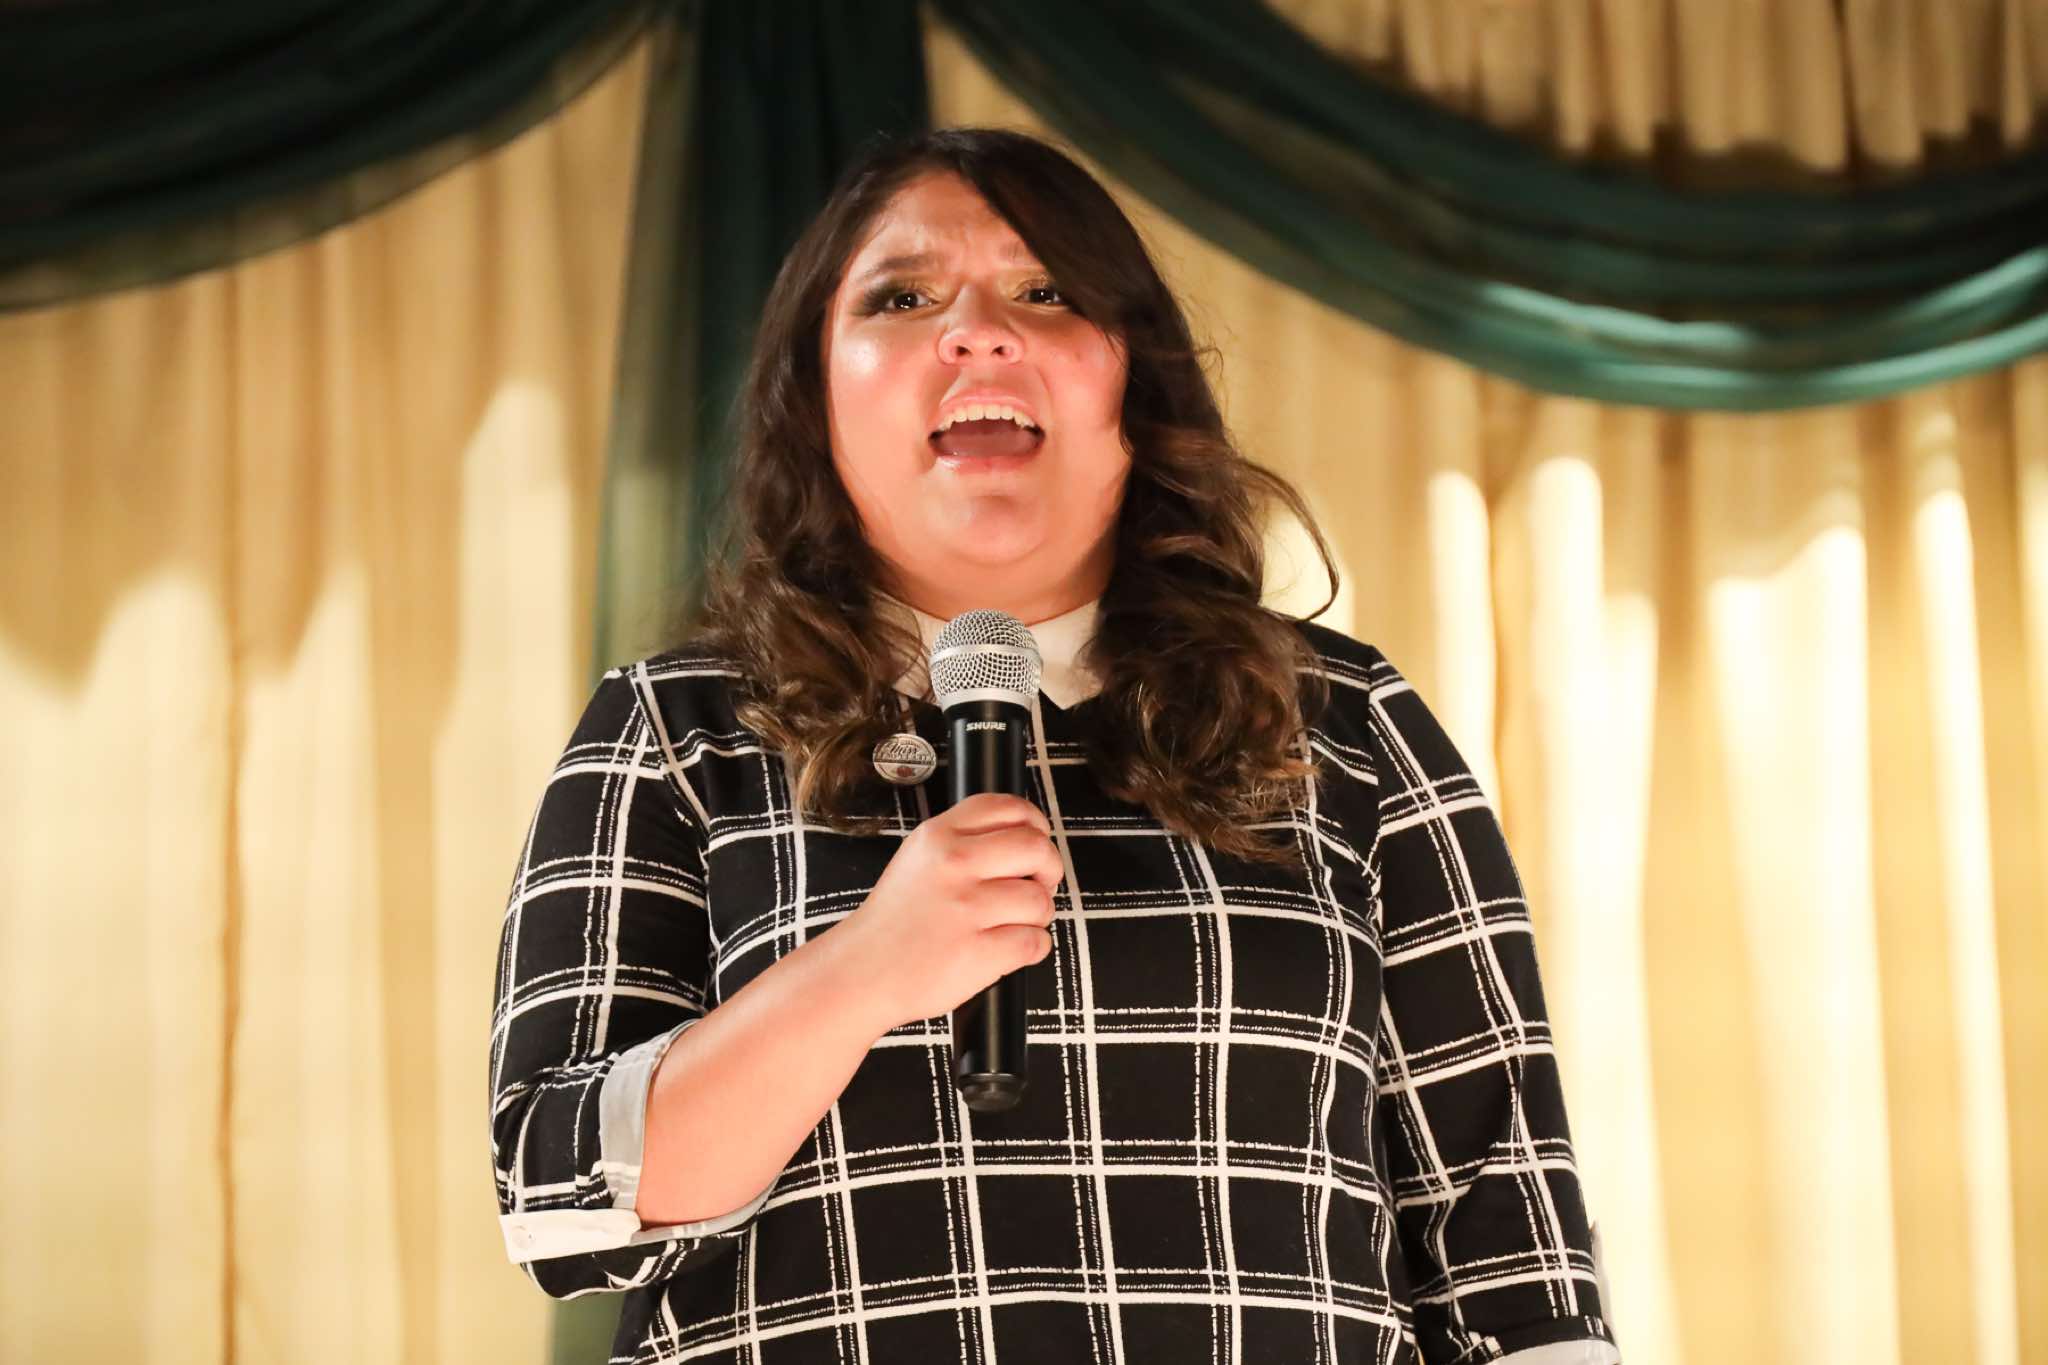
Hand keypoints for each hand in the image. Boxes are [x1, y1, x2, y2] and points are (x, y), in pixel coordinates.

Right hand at [833, 792, 1063, 1031]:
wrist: (862, 972)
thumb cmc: (895, 922)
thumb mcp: (918, 859)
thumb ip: (963, 840)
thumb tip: (1023, 835)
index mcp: (940, 836)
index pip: (1010, 807)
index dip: (1035, 824)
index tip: (1037, 839)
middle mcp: (954, 865)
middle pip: (1036, 848)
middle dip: (1049, 869)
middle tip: (1039, 884)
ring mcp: (966, 909)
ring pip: (1040, 900)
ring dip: (1037, 917)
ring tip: (1010, 923)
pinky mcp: (978, 952)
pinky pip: (1036, 942)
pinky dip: (1032, 949)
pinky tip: (1007, 948)